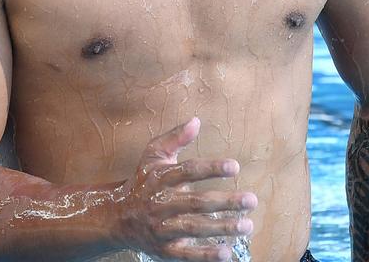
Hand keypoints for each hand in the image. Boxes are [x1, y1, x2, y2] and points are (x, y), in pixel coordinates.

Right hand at [114, 117, 257, 261]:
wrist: (118, 217)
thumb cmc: (143, 181)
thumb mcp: (154, 155)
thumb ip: (175, 138)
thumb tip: (196, 121)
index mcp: (161, 178)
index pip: (189, 172)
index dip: (212, 169)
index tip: (235, 167)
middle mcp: (161, 204)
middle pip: (196, 203)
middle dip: (225, 202)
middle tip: (251, 200)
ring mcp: (162, 229)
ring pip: (194, 228)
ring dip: (222, 228)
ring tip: (247, 225)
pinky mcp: (164, 249)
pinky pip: (186, 254)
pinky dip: (205, 255)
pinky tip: (226, 253)